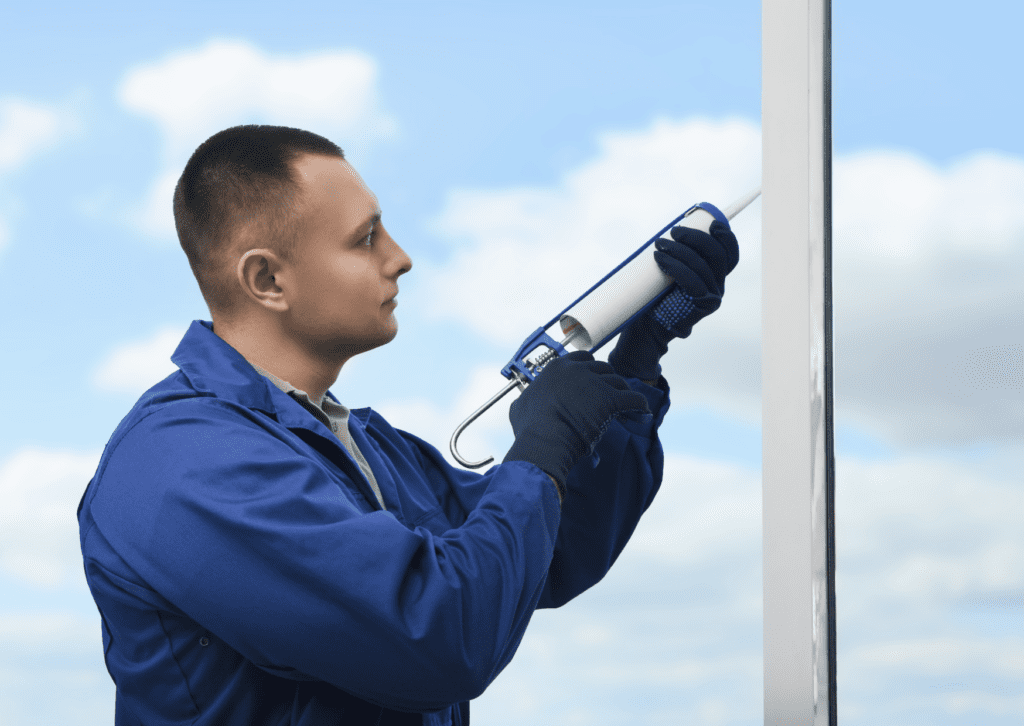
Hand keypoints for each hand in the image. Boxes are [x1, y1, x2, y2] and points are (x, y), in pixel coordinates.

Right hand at [503, 351, 650, 492]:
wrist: (545, 438)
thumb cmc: (531, 427)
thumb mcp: (519, 408)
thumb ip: (525, 401)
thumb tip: (520, 406)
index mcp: (557, 368)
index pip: (581, 360)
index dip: (589, 370)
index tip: (593, 379)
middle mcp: (577, 370)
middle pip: (602, 368)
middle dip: (607, 380)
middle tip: (609, 394)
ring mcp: (594, 383)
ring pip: (618, 382)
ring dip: (623, 392)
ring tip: (627, 406)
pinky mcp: (610, 399)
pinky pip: (632, 399)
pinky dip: (640, 405)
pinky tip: (643, 412)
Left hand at [608, 220, 738, 381]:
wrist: (646, 329)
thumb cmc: (654, 298)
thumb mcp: (667, 272)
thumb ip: (676, 256)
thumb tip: (672, 231)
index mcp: (714, 276)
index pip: (728, 253)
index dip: (725, 236)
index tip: (711, 222)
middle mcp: (718, 286)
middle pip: (718, 255)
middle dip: (697, 237)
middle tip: (674, 231)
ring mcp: (712, 298)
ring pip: (702, 266)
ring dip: (680, 250)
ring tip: (659, 244)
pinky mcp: (702, 307)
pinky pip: (692, 281)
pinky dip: (675, 266)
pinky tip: (660, 259)